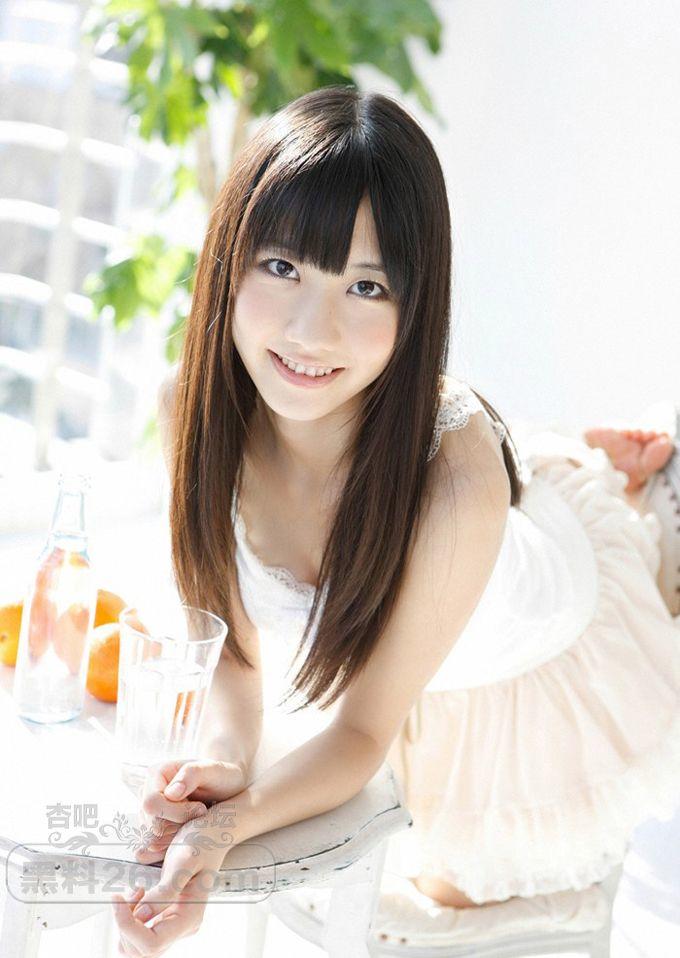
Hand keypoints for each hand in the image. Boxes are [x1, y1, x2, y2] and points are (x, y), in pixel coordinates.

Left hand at [114, 813, 233, 955]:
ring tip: (134, 892)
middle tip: (127, 893)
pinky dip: (130, 918)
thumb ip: (164, 891)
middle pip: (142, 950)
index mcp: (190, 917)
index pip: (152, 943)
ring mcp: (174, 924)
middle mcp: (183, 927)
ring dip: (126, 922)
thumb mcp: (183, 861)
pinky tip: (137, 895)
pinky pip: (140, 932)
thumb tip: (140, 915)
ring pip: (137, 946)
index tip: (118, 899)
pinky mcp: (166, 918)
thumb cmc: (202, 843)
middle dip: (125, 924)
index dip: (128, 926)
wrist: (212, 834)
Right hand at [135, 759, 245, 863]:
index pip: (151, 804)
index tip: (201, 809)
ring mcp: (149, 811)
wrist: (228, 790)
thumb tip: (170, 793)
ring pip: (155, 837)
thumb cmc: (222, 777)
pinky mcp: (155, 826)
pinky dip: (177, 842)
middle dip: (180, 824)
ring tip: (196, 818)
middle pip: (152, 824)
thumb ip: (192, 774)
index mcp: (157, 773)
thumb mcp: (213, 770)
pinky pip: (158, 845)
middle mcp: (147, 791)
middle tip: (201, 812)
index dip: (176, 813)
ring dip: (179, 833)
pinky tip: (191, 829)